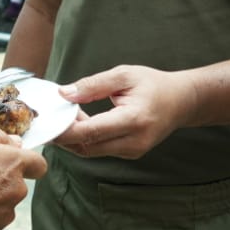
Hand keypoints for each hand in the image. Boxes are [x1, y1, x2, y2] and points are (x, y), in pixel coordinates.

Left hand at [53, 65, 198, 159]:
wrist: (181, 101)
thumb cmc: (153, 84)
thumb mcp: (123, 75)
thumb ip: (92, 85)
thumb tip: (64, 94)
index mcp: (134, 120)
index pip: (91, 132)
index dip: (65, 129)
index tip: (48, 119)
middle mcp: (134, 142)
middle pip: (87, 146)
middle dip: (65, 133)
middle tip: (53, 114)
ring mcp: (132, 151)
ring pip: (90, 151)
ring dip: (74, 136)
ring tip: (67, 115)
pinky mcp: (129, 154)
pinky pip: (99, 150)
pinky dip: (85, 138)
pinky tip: (81, 122)